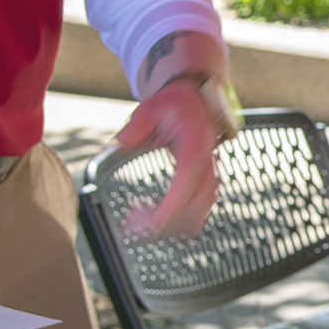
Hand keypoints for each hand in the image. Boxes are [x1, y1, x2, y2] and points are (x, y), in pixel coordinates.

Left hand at [113, 78, 221, 238]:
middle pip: (195, 204)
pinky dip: (181, 220)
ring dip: (173, 225)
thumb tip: (119, 144)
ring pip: (199, 210)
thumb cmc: (171, 104)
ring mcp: (209, 172)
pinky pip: (200, 207)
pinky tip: (158, 225)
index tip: (148, 225)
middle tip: (134, 231)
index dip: (169, 209)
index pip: (186, 185)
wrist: (192, 98)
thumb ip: (135, 127)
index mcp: (195, 146)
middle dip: (167, 224)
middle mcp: (207, 162)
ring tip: (140, 229)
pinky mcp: (205, 180)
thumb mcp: (149, 109)